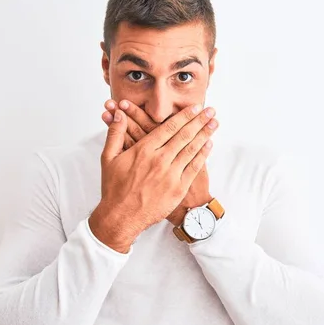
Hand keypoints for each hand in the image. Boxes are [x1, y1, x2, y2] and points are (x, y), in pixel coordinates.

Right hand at [89, 104, 217, 252]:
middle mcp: (159, 160)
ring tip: (214, 123)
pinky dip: (203, 155)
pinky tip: (209, 145)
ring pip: (191, 149)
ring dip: (205, 134)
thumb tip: (118, 114)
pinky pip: (194, 168)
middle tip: (211, 110)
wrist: (121, 217)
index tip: (195, 107)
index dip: (184, 115)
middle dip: (199, 121)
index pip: (169, 127)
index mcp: (144, 150)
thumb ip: (115, 134)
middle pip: (184, 135)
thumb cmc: (114, 189)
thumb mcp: (108, 158)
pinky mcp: (178, 189)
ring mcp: (170, 175)